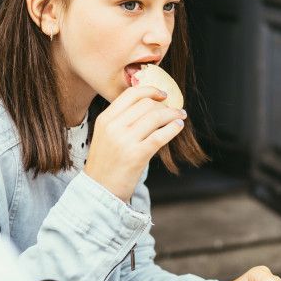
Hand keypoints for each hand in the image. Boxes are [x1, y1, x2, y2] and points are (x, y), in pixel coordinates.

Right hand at [83, 85, 185, 200]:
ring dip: (173, 114)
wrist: (99, 190)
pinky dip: (173, 128)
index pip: (131, 94)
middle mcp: (114, 127)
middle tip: (174, 110)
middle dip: (164, 105)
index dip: (150, 90)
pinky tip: (178, 127)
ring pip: (156, 117)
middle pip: (146, 104)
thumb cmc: (106, 164)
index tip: (162, 94)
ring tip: (180, 116)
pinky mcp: (137, 155)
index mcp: (105, 119)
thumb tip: (150, 105)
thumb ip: (121, 120)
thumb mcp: (106, 136)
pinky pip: (160, 135)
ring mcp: (125, 141)